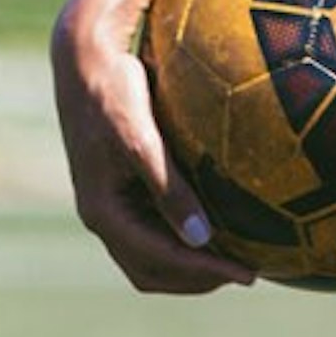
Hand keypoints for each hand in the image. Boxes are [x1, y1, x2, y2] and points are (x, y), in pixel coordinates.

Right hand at [51, 0, 254, 294]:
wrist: (86, 58)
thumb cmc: (113, 92)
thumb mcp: (141, 139)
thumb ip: (169, 190)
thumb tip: (203, 238)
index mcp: (103, 212)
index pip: (158, 263)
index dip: (204, 273)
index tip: (248, 274)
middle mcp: (104, 215)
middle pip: (152, 270)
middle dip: (198, 278)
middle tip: (249, 271)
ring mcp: (112, 202)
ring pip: (151, 253)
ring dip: (191, 262)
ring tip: (238, 254)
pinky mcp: (122, 184)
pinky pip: (154, 224)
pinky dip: (184, 233)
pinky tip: (218, 219)